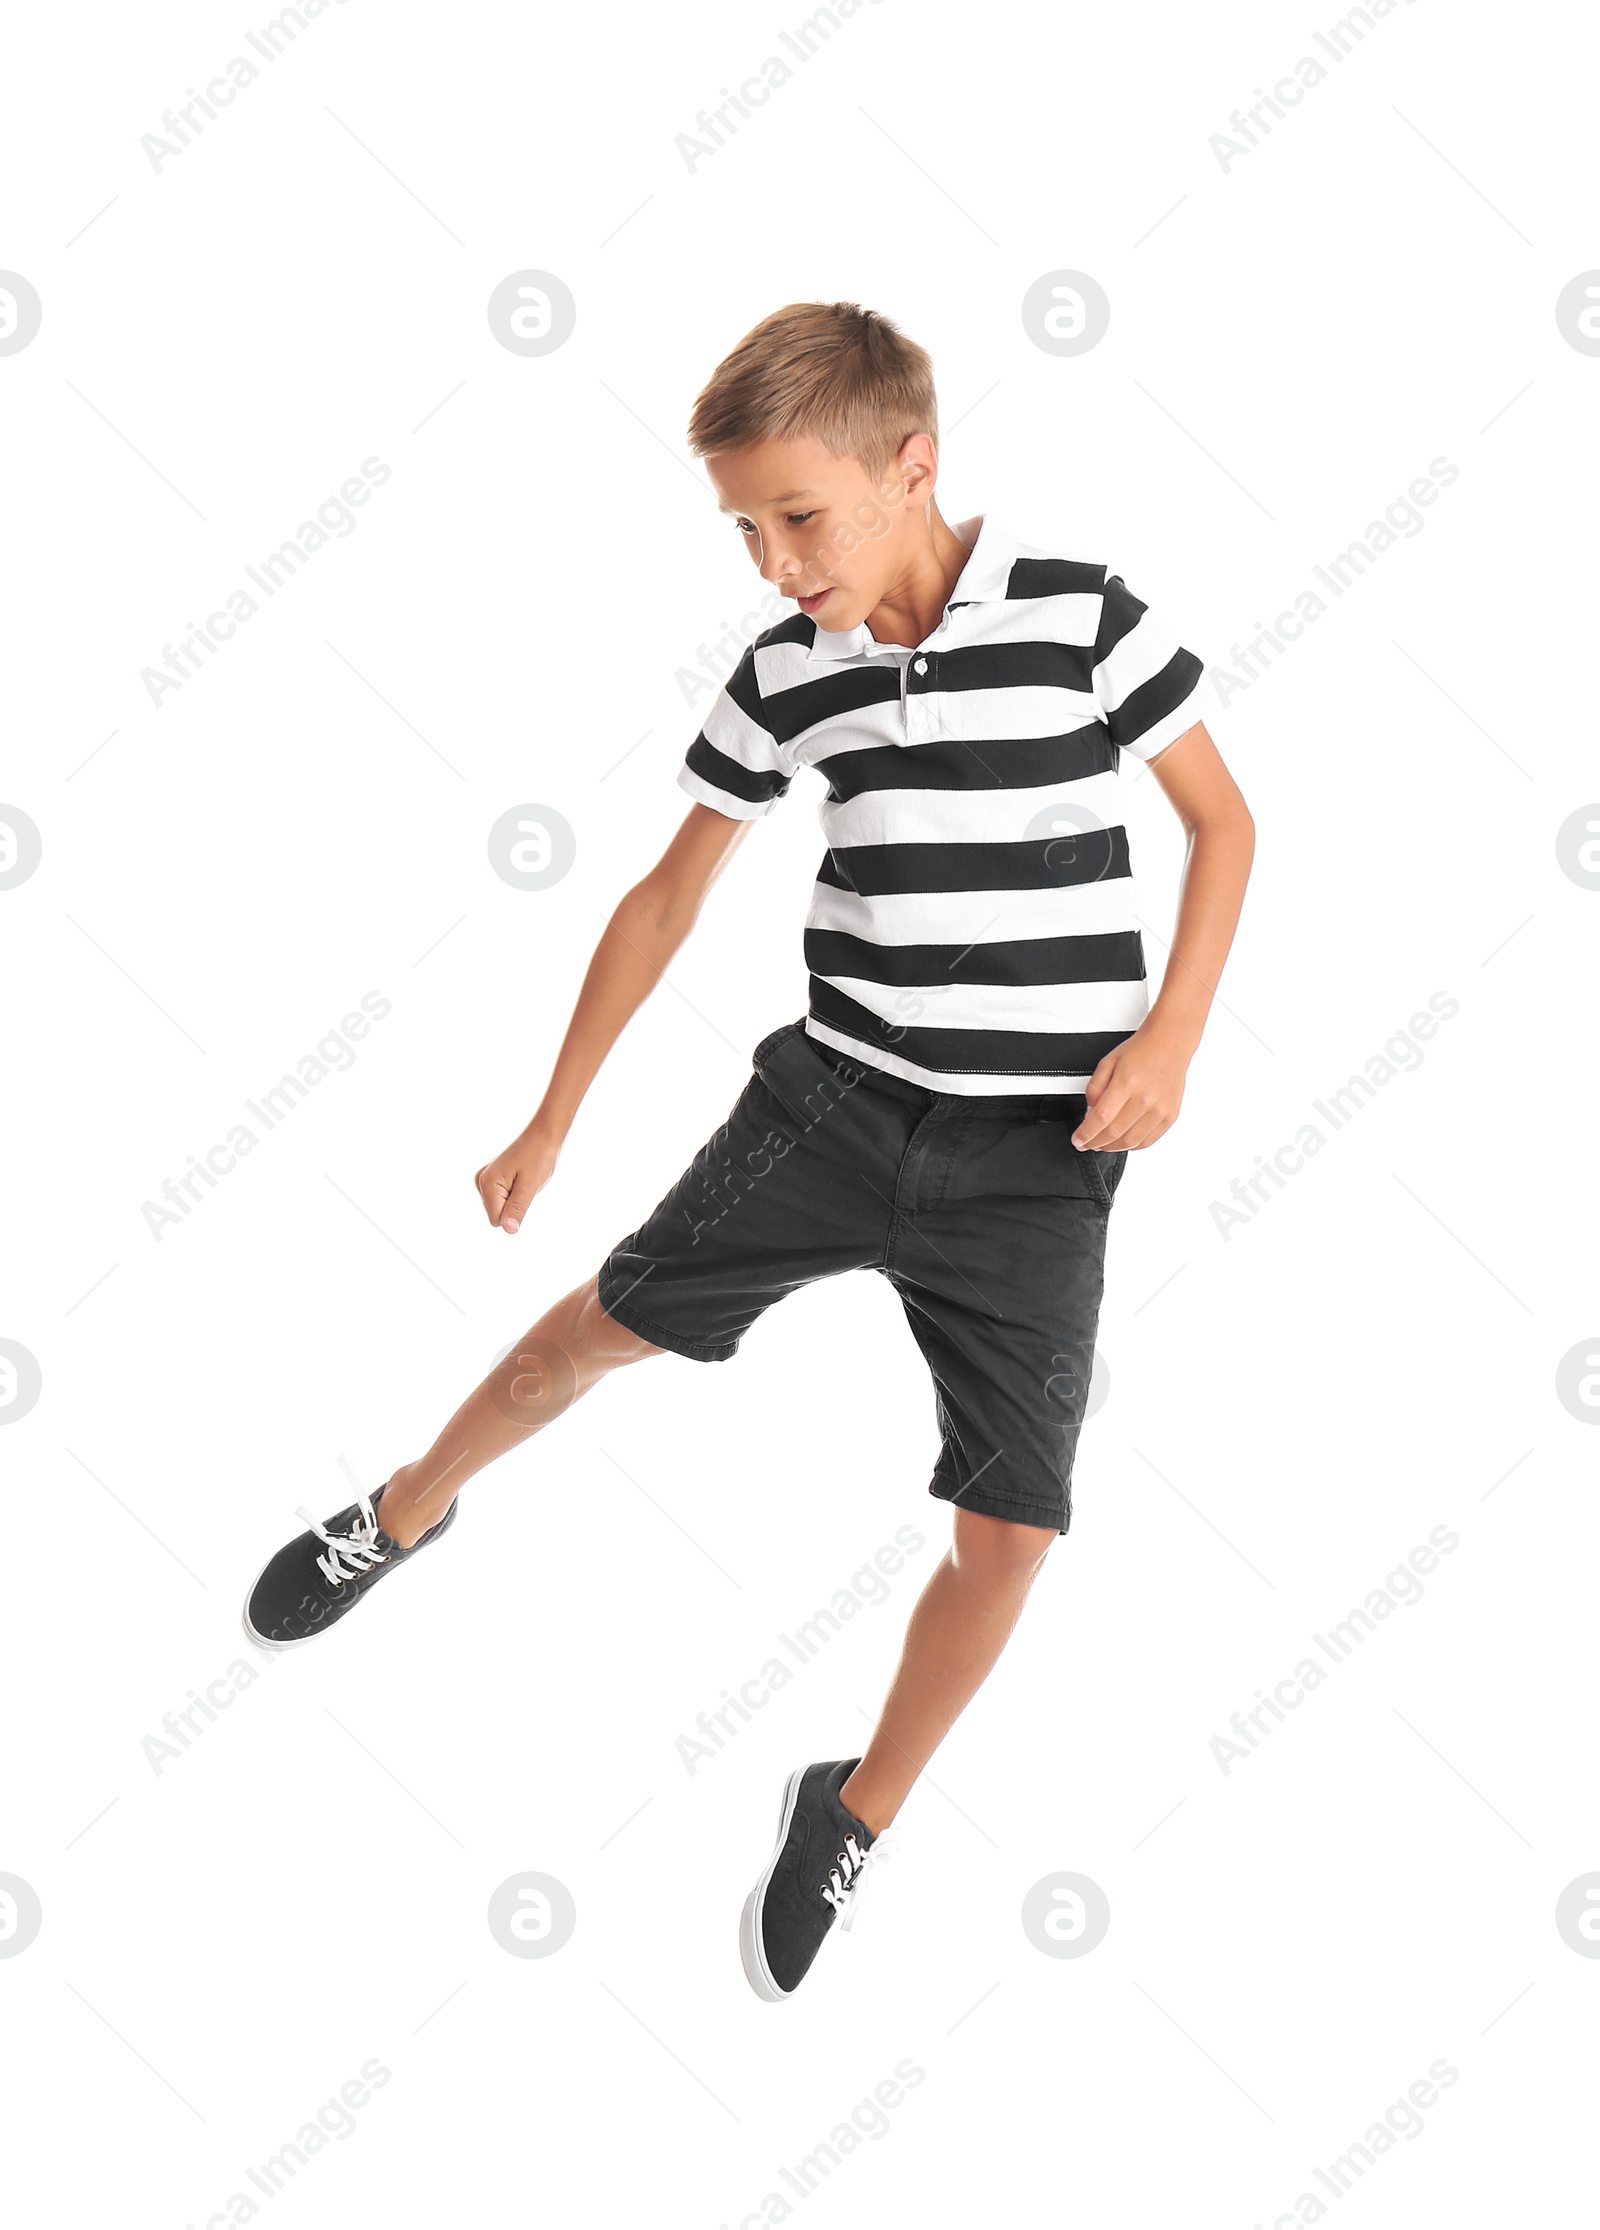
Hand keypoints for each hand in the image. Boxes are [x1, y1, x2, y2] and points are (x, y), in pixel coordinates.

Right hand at [474, 1119, 560, 1233]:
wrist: (542, 1136)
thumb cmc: (538, 1158)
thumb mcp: (530, 1187)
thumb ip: (517, 1209)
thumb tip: (508, 1230)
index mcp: (487, 1183)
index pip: (497, 1220)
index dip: (514, 1212)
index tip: (523, 1192)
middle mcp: (480, 1181)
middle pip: (497, 1215)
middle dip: (513, 1206)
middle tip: (525, 1185)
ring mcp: (484, 1180)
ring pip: (500, 1208)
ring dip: (514, 1199)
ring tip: (523, 1180)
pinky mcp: (491, 1179)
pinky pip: (502, 1199)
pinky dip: (513, 1194)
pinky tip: (519, 1178)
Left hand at [1072, 1021, 1192, 1151]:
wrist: (1169, 1044)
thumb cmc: (1139, 1051)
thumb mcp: (1107, 1063)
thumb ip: (1094, 1089)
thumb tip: (1090, 1115)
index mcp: (1126, 1083)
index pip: (1101, 1118)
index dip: (1086, 1133)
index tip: (1077, 1140)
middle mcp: (1145, 1098)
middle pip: (1114, 1132)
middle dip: (1095, 1143)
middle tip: (1086, 1143)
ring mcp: (1160, 1109)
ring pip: (1130, 1141)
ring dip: (1112, 1147)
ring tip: (1101, 1144)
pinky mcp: (1170, 1116)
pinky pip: (1147, 1140)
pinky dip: (1131, 1145)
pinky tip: (1121, 1141)